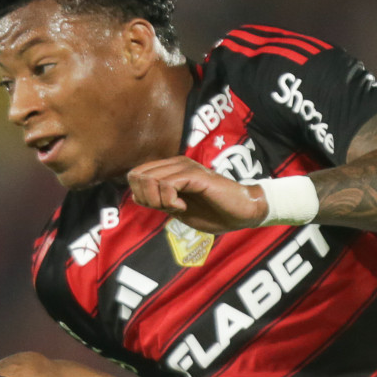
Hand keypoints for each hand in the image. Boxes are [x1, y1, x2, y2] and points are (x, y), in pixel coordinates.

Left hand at [126, 158, 267, 232]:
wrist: (242, 213)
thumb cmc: (213, 212)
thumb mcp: (177, 208)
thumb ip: (158, 200)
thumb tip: (136, 196)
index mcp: (170, 169)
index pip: (134, 175)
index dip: (140, 196)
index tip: (160, 207)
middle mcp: (175, 164)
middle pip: (136, 176)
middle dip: (146, 198)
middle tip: (167, 207)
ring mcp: (185, 167)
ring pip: (149, 180)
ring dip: (158, 201)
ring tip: (177, 207)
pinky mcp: (195, 175)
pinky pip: (167, 185)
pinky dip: (169, 201)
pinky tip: (182, 206)